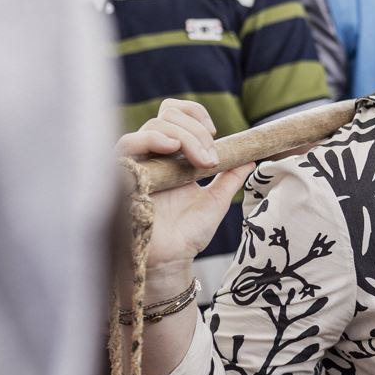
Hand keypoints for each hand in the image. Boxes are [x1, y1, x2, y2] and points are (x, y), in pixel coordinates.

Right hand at [117, 99, 254, 267]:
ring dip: (181, 134)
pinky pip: (125, 146)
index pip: (173, 114)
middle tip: (211, 160)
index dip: (193, 113)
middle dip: (196, 132)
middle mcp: (152, 157)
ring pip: (150, 126)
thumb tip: (252, 155)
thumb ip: (232, 176)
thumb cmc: (189, 233)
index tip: (215, 133)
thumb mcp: (217, 199)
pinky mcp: (122, 177)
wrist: (173, 261)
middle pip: (166, 117)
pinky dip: (149, 139)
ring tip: (199, 158)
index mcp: (172, 157)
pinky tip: (170, 147)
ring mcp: (137, 165)